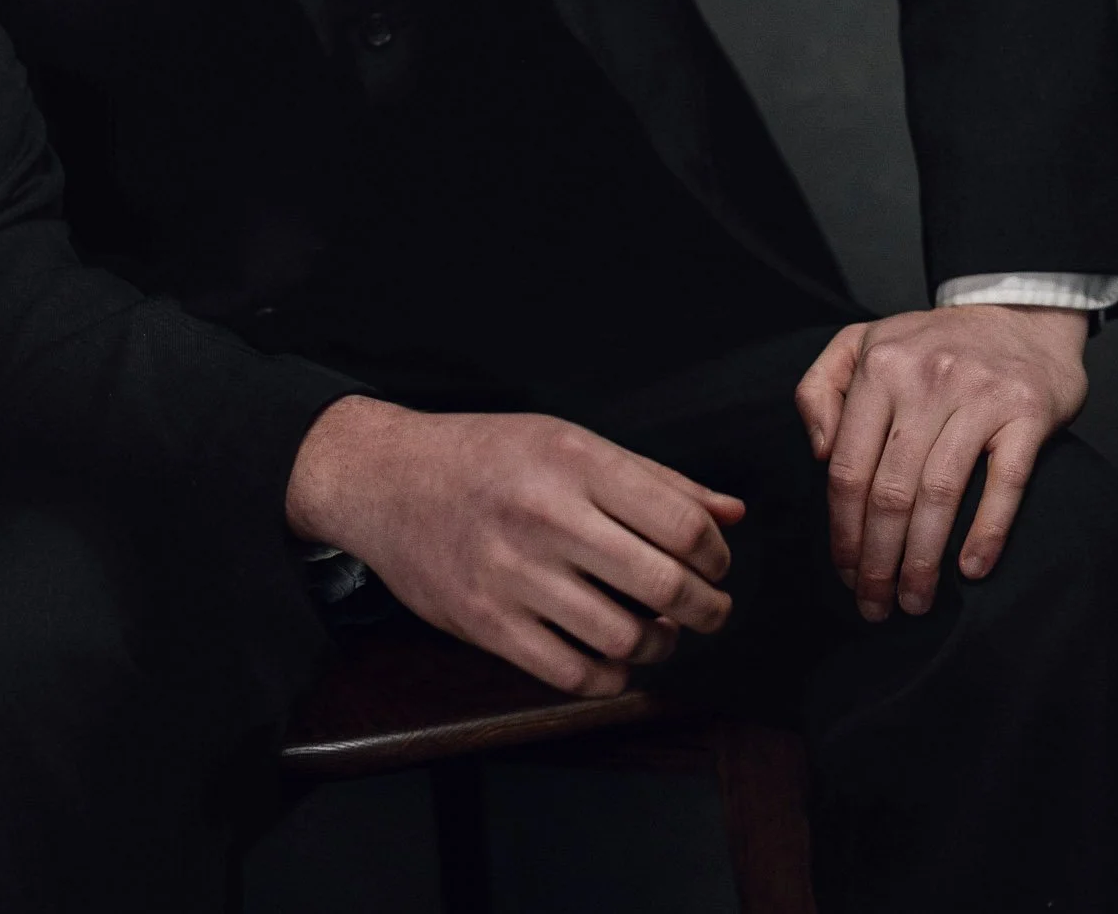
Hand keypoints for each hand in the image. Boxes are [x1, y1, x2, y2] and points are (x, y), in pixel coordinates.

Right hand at [286, 396, 745, 696]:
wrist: (387, 479)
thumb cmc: (485, 456)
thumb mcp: (567, 440)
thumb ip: (653, 479)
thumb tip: (730, 513)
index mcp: (574, 460)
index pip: (680, 521)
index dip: (716, 555)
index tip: (716, 564)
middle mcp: (545, 515)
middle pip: (662, 583)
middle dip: (707, 608)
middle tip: (711, 610)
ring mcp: (513, 573)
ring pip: (624, 637)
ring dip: (660, 645)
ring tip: (659, 632)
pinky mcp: (486, 623)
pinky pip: (573, 674)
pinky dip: (611, 678)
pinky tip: (614, 658)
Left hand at [795, 305, 1088, 620]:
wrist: (1020, 316)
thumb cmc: (932, 344)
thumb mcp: (862, 343)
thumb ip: (821, 389)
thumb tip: (819, 452)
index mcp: (880, 366)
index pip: (849, 466)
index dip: (842, 530)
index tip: (843, 572)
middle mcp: (927, 379)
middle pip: (890, 490)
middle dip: (877, 559)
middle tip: (874, 604)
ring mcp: (980, 396)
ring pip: (940, 494)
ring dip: (924, 559)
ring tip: (915, 600)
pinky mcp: (1027, 413)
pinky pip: (1004, 483)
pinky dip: (987, 532)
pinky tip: (971, 570)